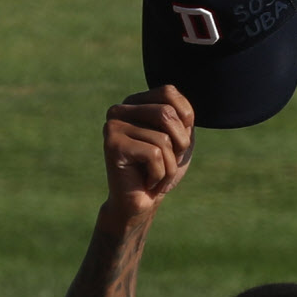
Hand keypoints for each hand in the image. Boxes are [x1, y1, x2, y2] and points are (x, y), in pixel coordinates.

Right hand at [102, 85, 194, 219]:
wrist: (141, 204)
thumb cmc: (161, 171)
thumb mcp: (179, 139)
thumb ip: (182, 117)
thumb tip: (182, 104)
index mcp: (136, 103)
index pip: (169, 92)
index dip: (183, 120)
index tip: (174, 143)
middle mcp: (120, 109)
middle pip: (167, 114)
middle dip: (178, 144)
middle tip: (166, 162)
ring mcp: (113, 126)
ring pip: (163, 139)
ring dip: (169, 165)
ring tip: (155, 175)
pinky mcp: (113, 145)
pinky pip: (154, 154)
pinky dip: (159, 174)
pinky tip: (146, 182)